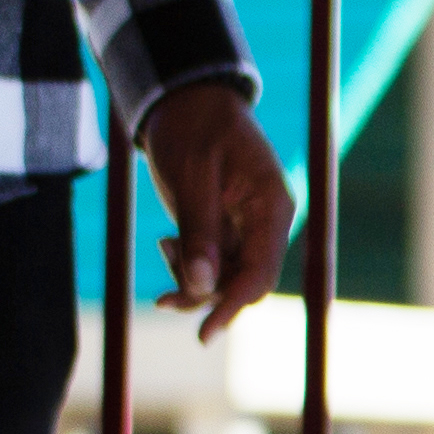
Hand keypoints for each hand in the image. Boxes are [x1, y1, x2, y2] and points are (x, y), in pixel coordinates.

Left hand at [135, 78, 292, 338]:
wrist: (186, 99)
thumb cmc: (193, 127)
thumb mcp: (192, 176)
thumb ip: (198, 231)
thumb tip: (202, 285)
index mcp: (271, 207)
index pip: (260, 272)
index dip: (232, 305)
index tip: (204, 334)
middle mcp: (266, 223)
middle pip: (245, 282)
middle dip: (206, 293)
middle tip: (163, 296)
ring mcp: (248, 227)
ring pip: (227, 277)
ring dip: (193, 280)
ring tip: (162, 248)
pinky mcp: (227, 227)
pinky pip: (214, 263)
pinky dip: (189, 266)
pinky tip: (166, 246)